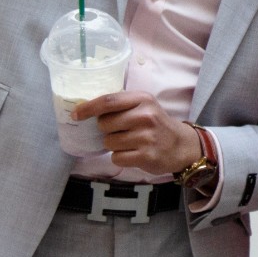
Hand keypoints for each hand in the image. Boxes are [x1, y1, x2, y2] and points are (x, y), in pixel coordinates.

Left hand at [73, 91, 200, 175]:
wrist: (181, 145)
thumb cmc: (156, 124)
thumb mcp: (144, 106)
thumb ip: (121, 105)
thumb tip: (86, 109)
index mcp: (143, 99)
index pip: (108, 101)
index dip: (88, 108)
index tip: (76, 114)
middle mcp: (145, 116)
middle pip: (105, 123)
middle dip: (105, 129)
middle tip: (119, 131)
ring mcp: (146, 137)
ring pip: (109, 142)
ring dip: (113, 145)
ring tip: (129, 143)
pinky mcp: (146, 156)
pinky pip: (116, 157)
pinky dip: (120, 157)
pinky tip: (133, 153)